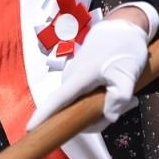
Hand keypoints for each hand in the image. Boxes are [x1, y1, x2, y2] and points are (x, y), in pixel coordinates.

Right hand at [26, 11, 149, 132]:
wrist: (124, 28)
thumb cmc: (124, 49)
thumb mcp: (128, 74)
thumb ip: (119, 98)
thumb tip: (109, 117)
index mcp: (78, 79)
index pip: (57, 101)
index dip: (42, 116)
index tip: (28, 130)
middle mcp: (71, 80)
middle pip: (76, 113)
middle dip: (100, 117)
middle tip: (129, 102)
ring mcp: (74, 80)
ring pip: (85, 107)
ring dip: (105, 107)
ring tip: (128, 95)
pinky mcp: (80, 80)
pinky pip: (88, 99)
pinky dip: (105, 99)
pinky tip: (122, 88)